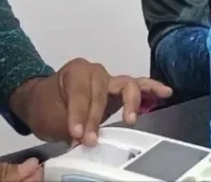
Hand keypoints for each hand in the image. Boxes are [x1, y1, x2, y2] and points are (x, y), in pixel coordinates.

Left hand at [9, 58, 172, 145]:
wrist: (44, 101)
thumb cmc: (47, 105)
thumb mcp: (50, 117)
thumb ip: (70, 126)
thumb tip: (86, 139)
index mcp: (76, 72)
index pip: (81, 93)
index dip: (79, 114)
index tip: (77, 134)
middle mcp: (96, 71)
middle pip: (101, 92)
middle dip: (96, 118)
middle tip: (91, 140)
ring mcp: (110, 79)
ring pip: (126, 86)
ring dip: (130, 103)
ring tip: (132, 119)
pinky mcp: (119, 90)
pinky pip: (138, 86)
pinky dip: (151, 89)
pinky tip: (165, 93)